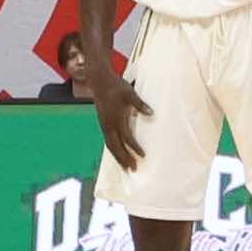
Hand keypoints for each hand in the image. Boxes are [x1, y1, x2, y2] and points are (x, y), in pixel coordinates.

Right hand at [77, 36, 143, 160]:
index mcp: (115, 118)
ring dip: (118, 157)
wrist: (100, 82)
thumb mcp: (129, 93)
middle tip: (134, 169)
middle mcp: (108, 124)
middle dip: (124, 159)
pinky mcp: (103, 124)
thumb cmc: (116, 86)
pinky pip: (108, 141)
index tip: (143, 155)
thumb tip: (151, 113)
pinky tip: (119, 155)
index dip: (135, 147)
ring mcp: (104, 125)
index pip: (126, 137)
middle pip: (116, 146)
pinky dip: (114, 150)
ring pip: (110, 145)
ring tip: (127, 167)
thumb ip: (140, 104)